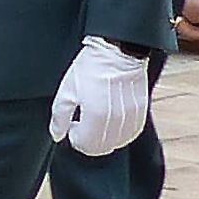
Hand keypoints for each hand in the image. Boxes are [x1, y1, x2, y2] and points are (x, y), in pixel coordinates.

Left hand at [47, 38, 148, 157]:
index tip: (72, 124)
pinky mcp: (141, 112)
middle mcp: (115, 121)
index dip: (74, 137)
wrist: (118, 50)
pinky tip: (111, 121)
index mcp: (95, 117)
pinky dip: (120, 133)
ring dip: (104, 137)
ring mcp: (130, 117)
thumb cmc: (91, 67)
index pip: (84, 145)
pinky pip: (130, 134)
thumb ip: (59, 117)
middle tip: (82, 124)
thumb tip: (57, 136)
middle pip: (100, 148)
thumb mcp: (67, 90)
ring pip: (116, 143)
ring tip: (96, 120)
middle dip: (88, 140)